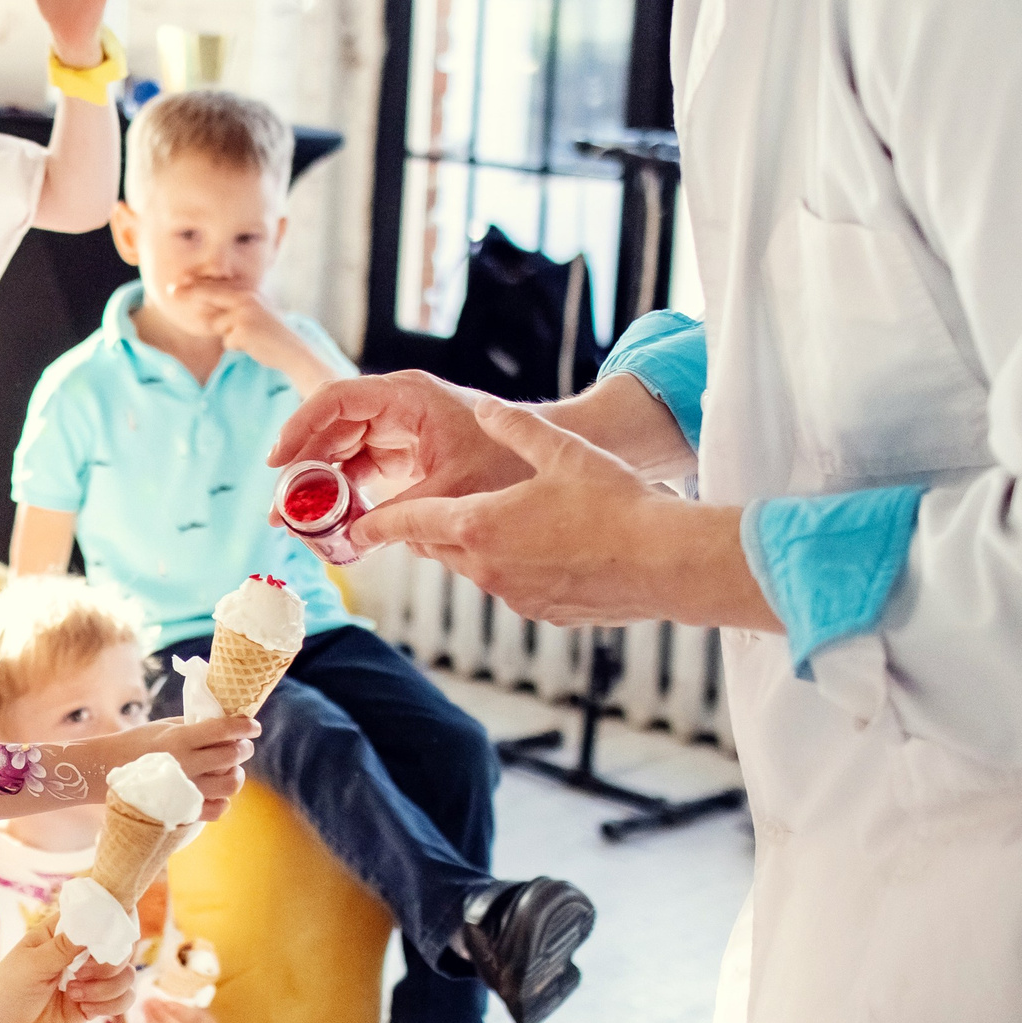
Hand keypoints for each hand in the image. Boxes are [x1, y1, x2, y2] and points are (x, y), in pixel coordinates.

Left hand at [0, 923, 137, 1022]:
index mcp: (63, 933)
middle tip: (79, 975)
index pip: (99, 919)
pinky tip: (84, 1009)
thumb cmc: (7, 987)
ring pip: (126, 977)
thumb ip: (65, 946)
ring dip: (106, 988)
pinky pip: (121, 1001)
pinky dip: (109, 1006)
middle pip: (120, 949)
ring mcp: (89, 980)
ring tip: (74, 995)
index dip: (111, 927)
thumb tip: (94, 924)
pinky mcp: (92, 1005)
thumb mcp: (33, 962)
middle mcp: (80, 954)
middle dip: (108, 965)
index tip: (104, 943)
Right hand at [94, 716, 255, 819]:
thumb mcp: (164, 725)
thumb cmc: (137, 742)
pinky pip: (218, 809)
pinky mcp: (183, 810)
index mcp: (180, 739)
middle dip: (243, 748)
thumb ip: (195, 724)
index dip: (244, 726)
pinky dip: (223, 800)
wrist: (106, 769)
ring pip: (230, 784)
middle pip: (232, 756)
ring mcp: (185, 790)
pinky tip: (217, 791)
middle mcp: (186, 765)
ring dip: (237, 774)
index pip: (223, 730)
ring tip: (230, 769)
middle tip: (241, 745)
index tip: (253, 726)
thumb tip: (226, 722)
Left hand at [135, 995, 218, 1022]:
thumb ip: (184, 994)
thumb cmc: (191, 1005)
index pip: (195, 1020)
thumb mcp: (194, 997)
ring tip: (145, 1009)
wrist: (190, 1020)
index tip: (166, 1003)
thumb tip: (166, 988)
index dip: (180, 1012)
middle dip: (163, 1017)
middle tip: (150, 1003)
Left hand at [185, 284, 300, 368]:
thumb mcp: (252, 316)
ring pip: (217, 324)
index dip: (193, 286)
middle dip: (189, 295)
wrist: (293, 350)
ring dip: (228, 335)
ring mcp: (245, 313)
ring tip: (249, 337)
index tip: (174, 286)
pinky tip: (253, 345)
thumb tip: (202, 312)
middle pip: (210, 295)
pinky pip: (227, 341)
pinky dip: (236, 346)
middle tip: (171, 291)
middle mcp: (246, 298)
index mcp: (248, 292)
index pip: (216, 286)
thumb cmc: (271, 335)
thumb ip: (231, 312)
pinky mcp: (244, 329)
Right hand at [265, 370, 533, 531]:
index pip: (336, 400)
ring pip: (341, 447)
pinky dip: (344, 489)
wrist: (547, 459)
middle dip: (302, 464)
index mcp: (406, 398)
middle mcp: (396, 405)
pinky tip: (331, 518)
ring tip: (297, 519)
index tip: (278, 462)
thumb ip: (402, 516)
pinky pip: (361, 464)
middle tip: (281, 508)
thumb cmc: (510, 463)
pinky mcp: (404, 448)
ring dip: (319, 480)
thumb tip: (355, 541)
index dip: (301, 428)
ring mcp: (398, 426)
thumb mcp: (453, 491)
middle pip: (331, 426)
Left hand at [364, 396, 774, 629]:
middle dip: (434, 528)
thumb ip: (515, 427)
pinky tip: (548, 550)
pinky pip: (512, 587)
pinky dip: (515, 568)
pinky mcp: (544, 613)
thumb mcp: (561, 451)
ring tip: (505, 522)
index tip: (353, 530)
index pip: (408, 524)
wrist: (668, 562)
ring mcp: (515, 595)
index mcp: (478, 524)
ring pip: (476, 568)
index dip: (377, 525)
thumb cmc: (616, 503)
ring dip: (478, 547)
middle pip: (440, 547)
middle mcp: (486, 567)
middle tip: (435, 510)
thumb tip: (488, 409)